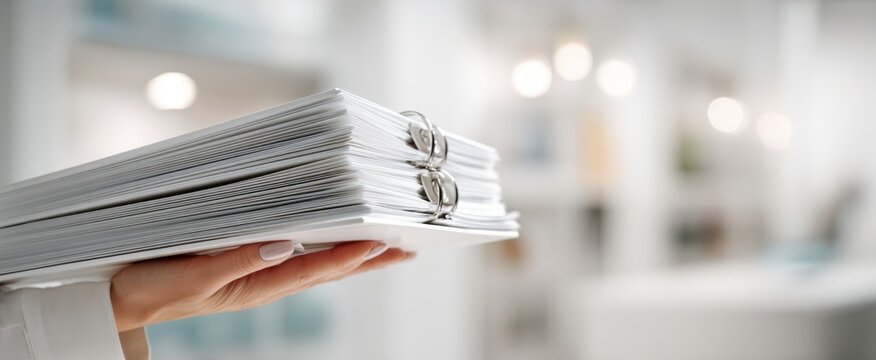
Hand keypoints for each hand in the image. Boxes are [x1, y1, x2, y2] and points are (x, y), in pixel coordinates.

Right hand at [110, 241, 412, 331]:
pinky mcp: (247, 267)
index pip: (315, 271)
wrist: (125, 299)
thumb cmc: (154, 287)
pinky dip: (323, 250)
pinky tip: (335, 241)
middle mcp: (265, 282)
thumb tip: (282, 244)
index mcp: (256, 286)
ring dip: (352, 256)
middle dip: (367, 261)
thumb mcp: (193, 276)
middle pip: (327, 271)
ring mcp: (259, 276)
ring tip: (386, 247)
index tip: (382, 246)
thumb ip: (237, 260)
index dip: (350, 259)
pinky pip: (296, 259)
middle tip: (405, 251)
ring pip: (317, 265)